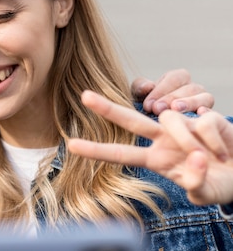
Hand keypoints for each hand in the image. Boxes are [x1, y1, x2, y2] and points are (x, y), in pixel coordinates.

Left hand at [67, 91, 232, 206]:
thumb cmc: (220, 184)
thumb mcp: (205, 193)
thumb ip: (196, 184)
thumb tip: (196, 160)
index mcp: (156, 160)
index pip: (121, 153)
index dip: (97, 150)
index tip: (71, 145)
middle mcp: (163, 139)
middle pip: (131, 120)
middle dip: (107, 108)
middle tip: (83, 96)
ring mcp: (182, 126)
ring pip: (172, 119)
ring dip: (192, 140)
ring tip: (211, 157)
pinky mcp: (204, 116)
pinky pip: (204, 121)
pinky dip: (217, 140)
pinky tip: (224, 150)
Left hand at [131, 69, 213, 113]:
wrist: (156, 130)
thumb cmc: (147, 107)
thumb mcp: (138, 96)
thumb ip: (139, 88)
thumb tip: (147, 86)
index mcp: (178, 79)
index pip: (174, 78)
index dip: (161, 90)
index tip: (147, 104)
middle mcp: (194, 88)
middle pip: (189, 88)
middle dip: (172, 98)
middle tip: (157, 109)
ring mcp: (205, 102)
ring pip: (206, 97)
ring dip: (190, 103)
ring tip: (176, 109)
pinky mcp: (210, 117)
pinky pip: (213, 113)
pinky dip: (208, 113)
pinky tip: (198, 115)